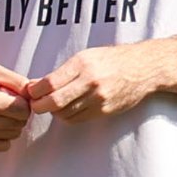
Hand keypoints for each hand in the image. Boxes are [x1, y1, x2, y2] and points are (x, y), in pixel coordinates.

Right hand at [0, 58, 39, 149]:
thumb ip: (18, 82)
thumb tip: (38, 92)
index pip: (25, 110)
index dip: (23, 101)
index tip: (13, 95)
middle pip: (20, 123)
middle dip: (18, 112)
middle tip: (5, 101)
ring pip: (13, 134)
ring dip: (11, 123)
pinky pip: (2, 145)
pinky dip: (3, 135)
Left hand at [19, 41, 171, 123]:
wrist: (145, 68)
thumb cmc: (113, 60)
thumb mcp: (86, 57)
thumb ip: (62, 72)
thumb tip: (34, 85)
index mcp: (82, 64)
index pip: (48, 83)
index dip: (34, 91)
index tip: (31, 92)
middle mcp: (91, 82)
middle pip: (54, 102)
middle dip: (39, 106)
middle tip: (36, 104)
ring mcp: (99, 98)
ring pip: (64, 113)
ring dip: (54, 111)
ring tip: (55, 104)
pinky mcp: (106, 110)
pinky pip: (78, 118)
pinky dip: (68, 116)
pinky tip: (70, 108)